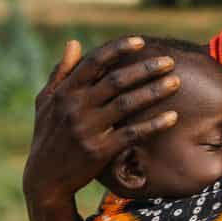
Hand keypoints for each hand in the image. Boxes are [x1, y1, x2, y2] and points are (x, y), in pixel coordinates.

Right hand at [22, 36, 180, 206]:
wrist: (45, 179)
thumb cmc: (48, 135)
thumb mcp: (46, 102)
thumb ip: (61, 72)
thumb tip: (74, 43)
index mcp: (65, 92)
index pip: (94, 63)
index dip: (118, 49)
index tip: (140, 41)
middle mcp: (76, 107)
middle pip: (117, 81)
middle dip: (145, 69)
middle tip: (169, 61)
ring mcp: (88, 129)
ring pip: (127, 104)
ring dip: (154, 91)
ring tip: (176, 82)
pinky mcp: (100, 151)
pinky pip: (132, 134)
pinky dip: (153, 125)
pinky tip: (173, 117)